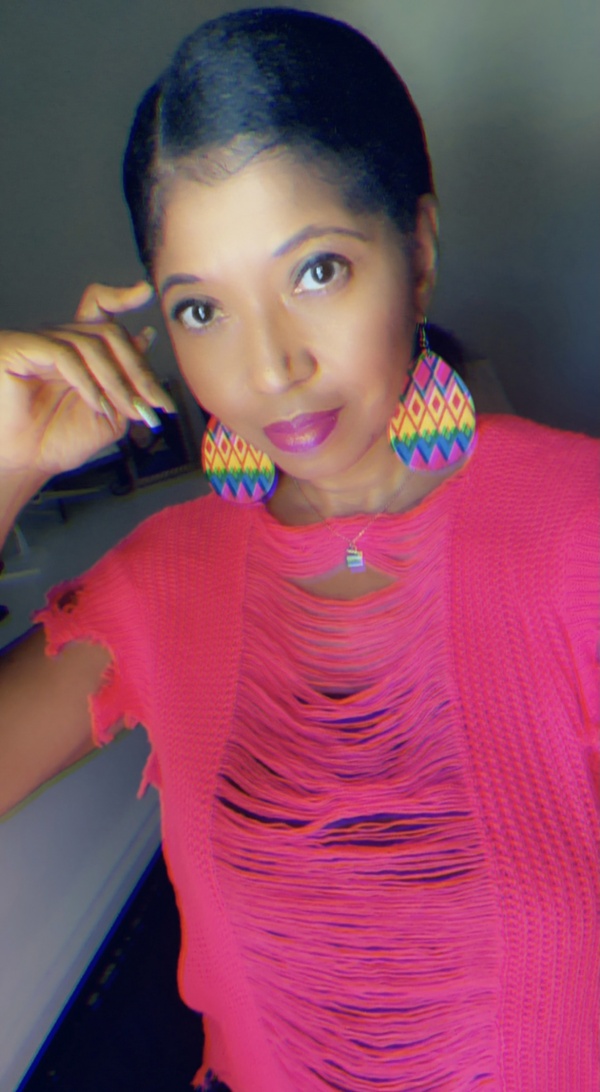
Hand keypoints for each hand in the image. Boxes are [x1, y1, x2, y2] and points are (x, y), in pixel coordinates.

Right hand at [0, 281, 175, 478]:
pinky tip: (97, 404)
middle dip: (138, 369)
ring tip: (127, 410)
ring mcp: (39, 342)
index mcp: (79, 349)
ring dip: (118, 381)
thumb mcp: (110, 414)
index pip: (100, 308)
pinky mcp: (21, 349)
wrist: (24, 463)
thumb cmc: (58, 440)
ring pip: (92, 344)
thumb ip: (130, 382)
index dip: (122, 296)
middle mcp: (59, 339)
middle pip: (109, 332)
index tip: (146, 292)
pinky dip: (88, 381)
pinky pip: (65, 355)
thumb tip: (146, 340)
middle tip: (155, 401)